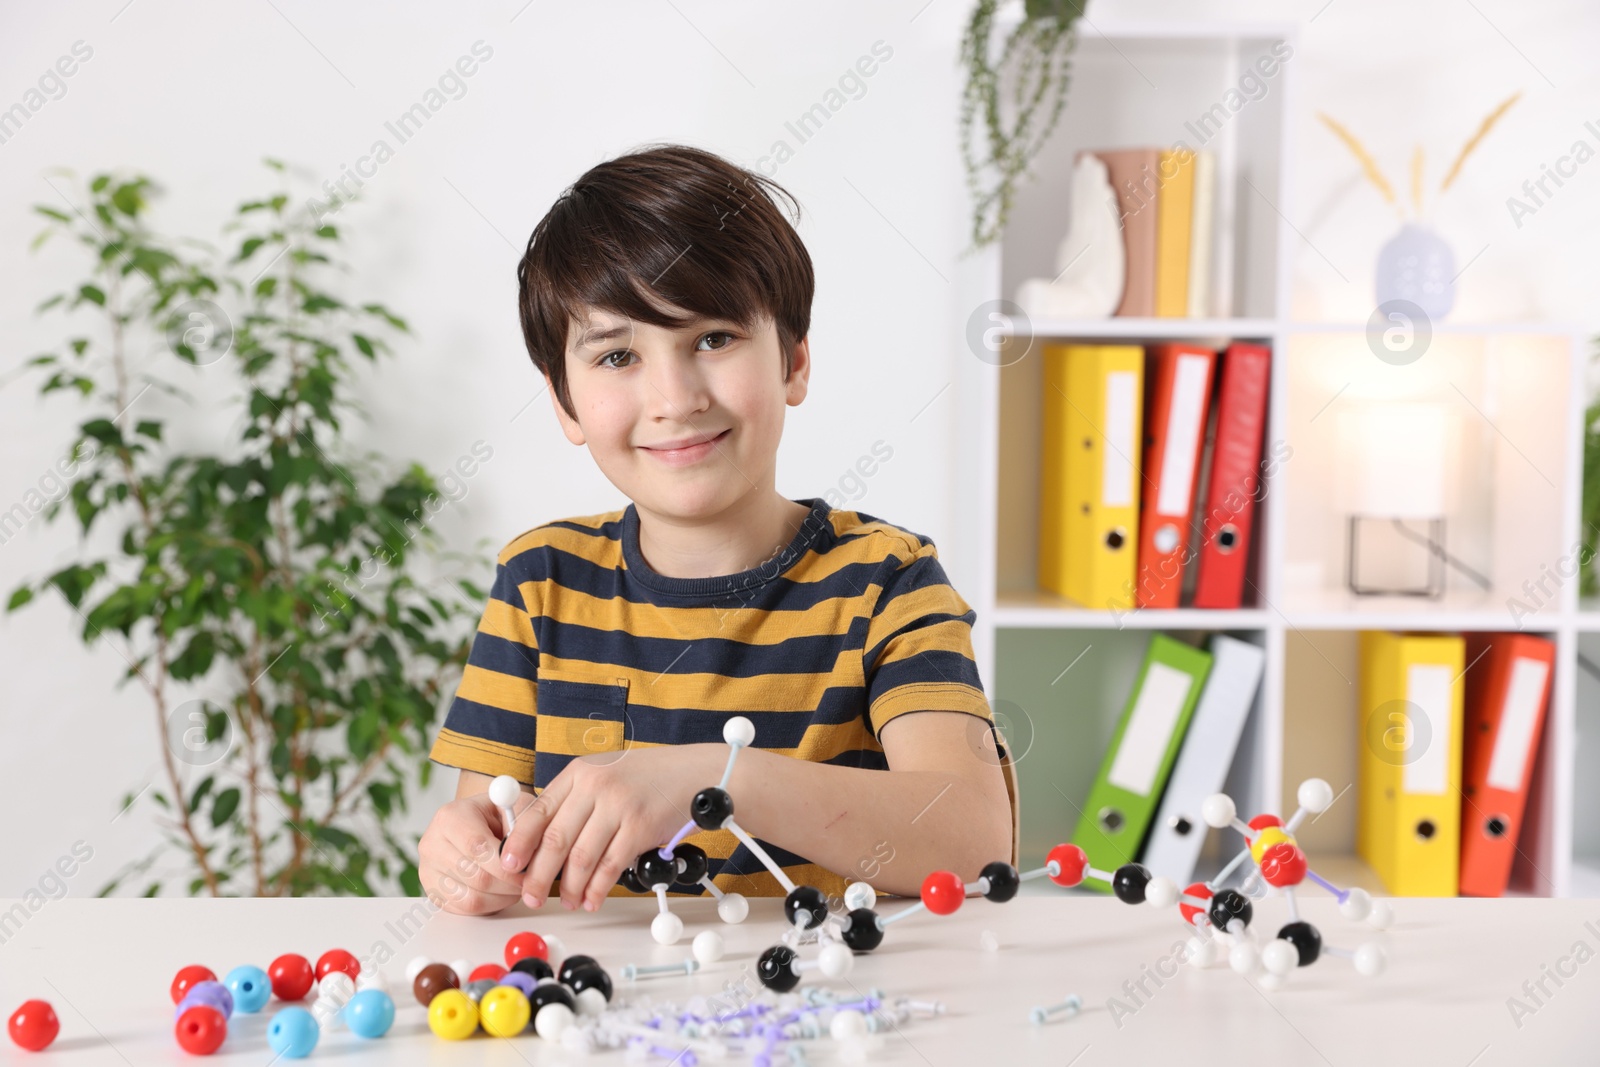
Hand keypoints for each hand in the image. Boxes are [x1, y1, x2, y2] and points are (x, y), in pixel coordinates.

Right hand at [417, 793, 530, 914]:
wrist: (479, 821)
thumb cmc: (498, 814)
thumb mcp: (516, 805)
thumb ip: (522, 826)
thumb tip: (524, 860)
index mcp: (450, 817)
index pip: (477, 847)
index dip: (506, 865)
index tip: (526, 871)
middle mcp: (433, 843)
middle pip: (476, 877)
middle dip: (509, 885)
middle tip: (527, 882)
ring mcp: (428, 870)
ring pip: (471, 899)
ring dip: (502, 898)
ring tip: (515, 886)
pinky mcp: (433, 892)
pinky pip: (465, 910)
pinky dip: (489, 907)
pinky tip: (500, 892)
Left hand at [501, 744, 723, 911]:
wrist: (696, 773)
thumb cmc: (648, 779)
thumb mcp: (605, 775)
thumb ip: (575, 800)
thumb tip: (542, 842)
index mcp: (579, 772)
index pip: (537, 811)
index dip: (519, 843)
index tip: (508, 866)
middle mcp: (595, 786)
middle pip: (555, 839)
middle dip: (538, 875)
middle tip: (530, 897)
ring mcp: (618, 806)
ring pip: (581, 857)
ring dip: (570, 887)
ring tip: (568, 902)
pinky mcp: (640, 826)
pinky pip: (610, 865)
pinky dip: (597, 888)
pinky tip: (592, 900)